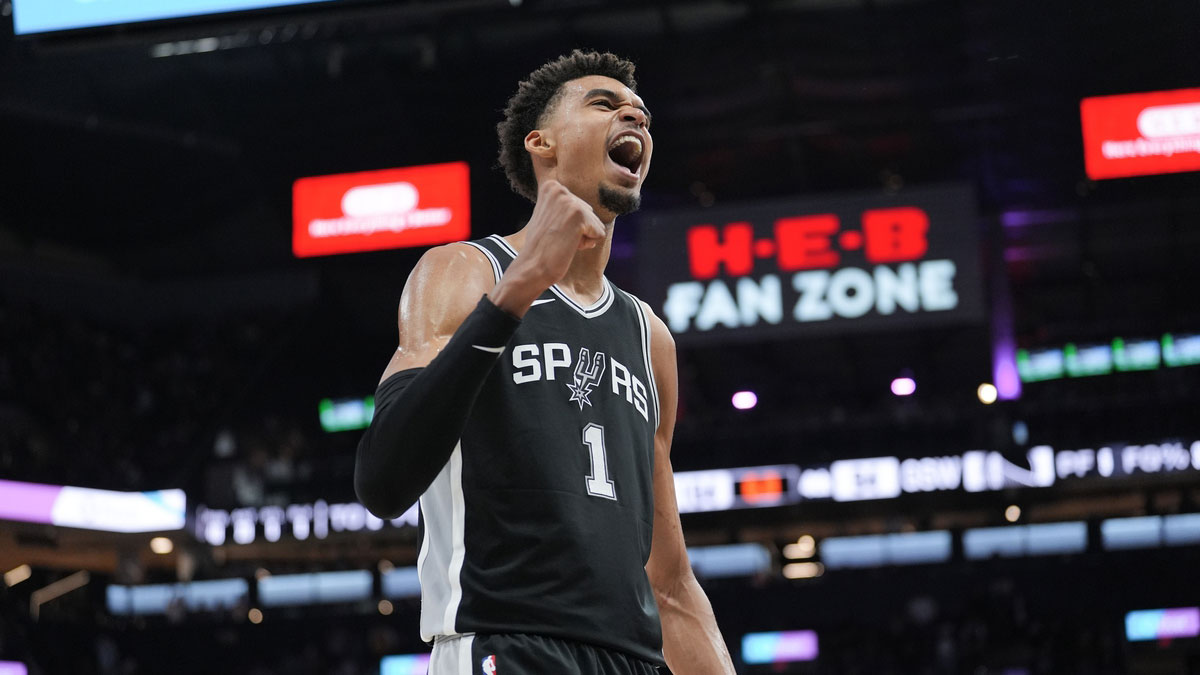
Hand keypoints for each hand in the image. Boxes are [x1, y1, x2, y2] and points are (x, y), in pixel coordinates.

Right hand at [491, 179, 606, 315]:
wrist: (531, 267)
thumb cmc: (541, 246)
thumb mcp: (548, 215)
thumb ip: (562, 205)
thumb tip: (582, 201)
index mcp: (551, 187)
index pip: (580, 206)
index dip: (570, 224)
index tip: (552, 230)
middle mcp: (559, 190)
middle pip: (589, 213)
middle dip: (578, 229)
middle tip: (556, 238)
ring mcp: (569, 201)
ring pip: (595, 223)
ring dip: (582, 237)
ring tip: (561, 241)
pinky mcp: (580, 215)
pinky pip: (600, 233)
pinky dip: (587, 244)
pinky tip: (568, 246)